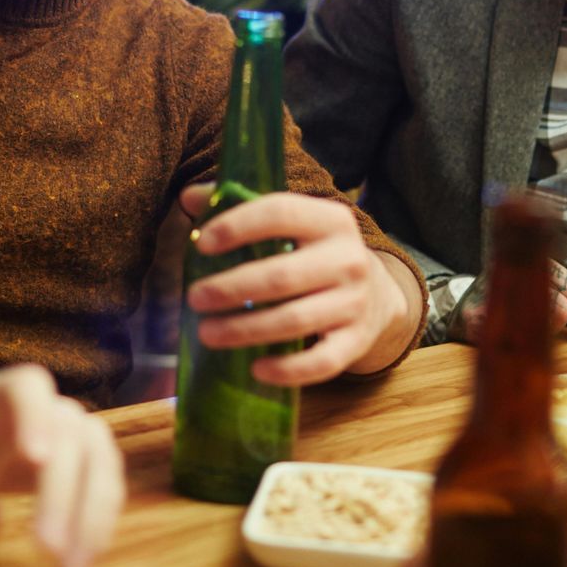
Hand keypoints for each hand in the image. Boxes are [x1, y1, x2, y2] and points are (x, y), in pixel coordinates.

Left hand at [0, 365, 124, 566]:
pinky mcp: (91, 457)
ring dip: (92, 514)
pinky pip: (108, 483)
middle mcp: (48, 405)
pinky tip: (83, 560)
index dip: (36, 415)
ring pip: (100, 458)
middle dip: (61, 494)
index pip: (27, 386)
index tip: (36, 459)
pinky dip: (100, 522)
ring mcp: (75, 428)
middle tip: (46, 549)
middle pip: (69, 436)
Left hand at [179, 183, 416, 384]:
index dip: (237, 226)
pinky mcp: (356, 342)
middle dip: (230, 288)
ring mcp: (355, 303)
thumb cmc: (314, 253)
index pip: (281, 212)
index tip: (201, 243)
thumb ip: (240, 205)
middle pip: (281, 275)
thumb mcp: (291, 223)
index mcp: (330, 220)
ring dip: (244, 330)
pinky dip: (287, 370)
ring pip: (294, 321)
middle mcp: (349, 259)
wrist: (376, 294)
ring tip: (206, 333)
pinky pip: (321, 363)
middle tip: (194, 298)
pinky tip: (255, 369)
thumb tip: (189, 196)